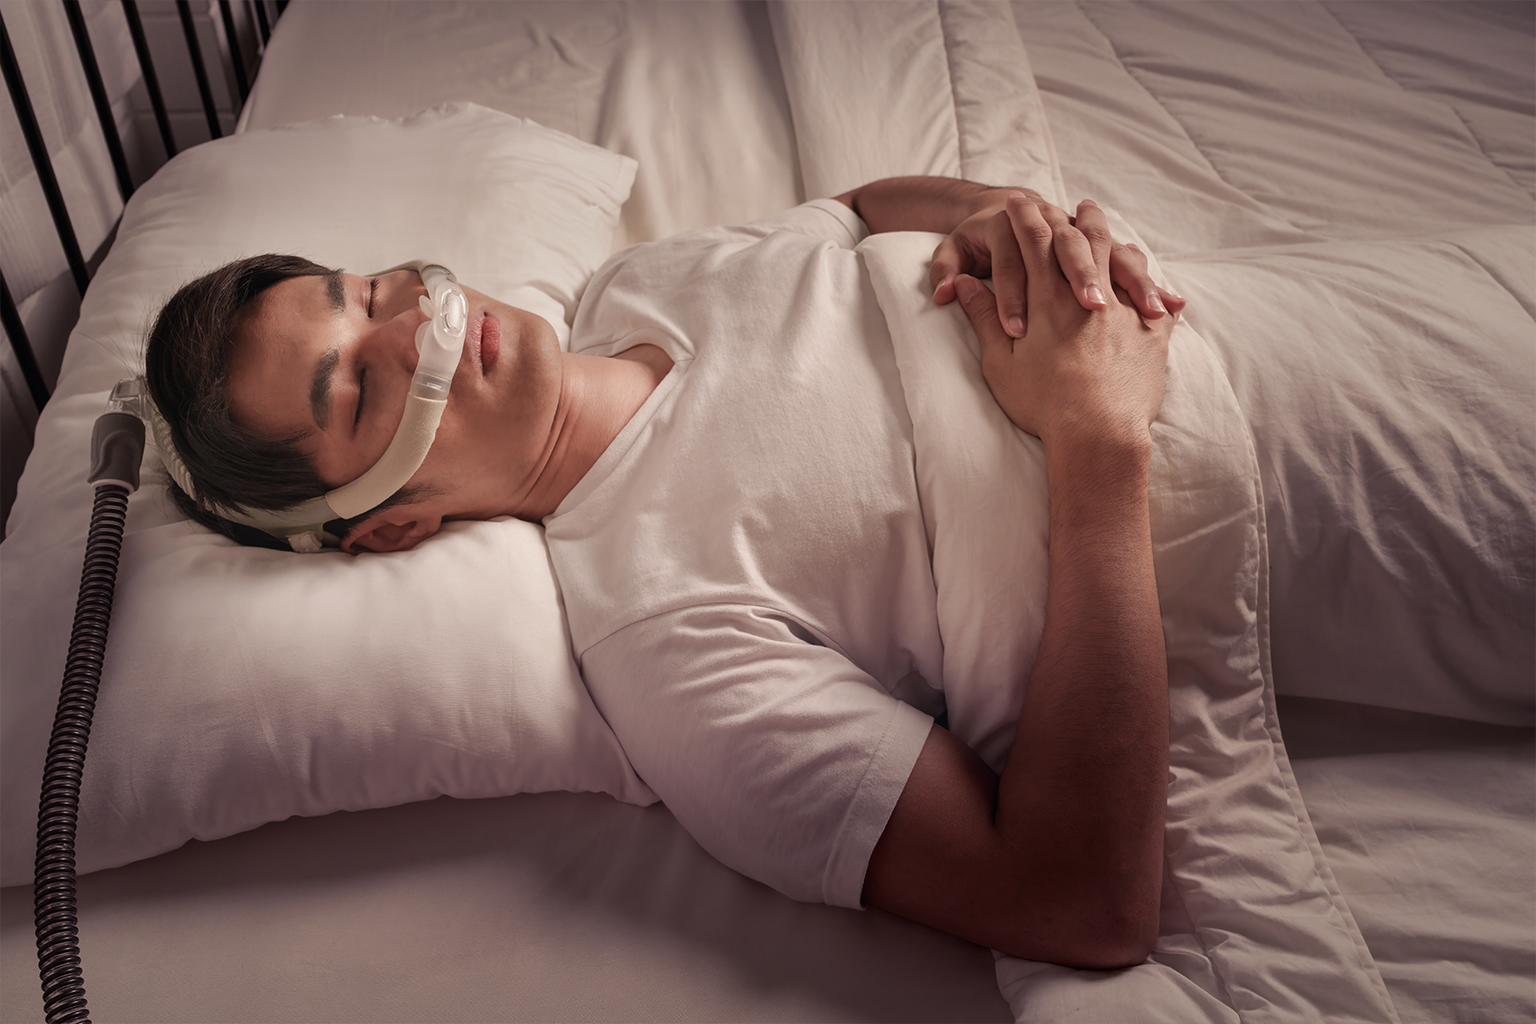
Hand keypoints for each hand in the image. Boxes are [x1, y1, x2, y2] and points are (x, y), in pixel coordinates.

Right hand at [952, 199, 1172, 447]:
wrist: (1098, 437)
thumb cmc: (1043, 404)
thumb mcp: (1001, 364)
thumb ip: (983, 319)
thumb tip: (964, 286)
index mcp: (1048, 300)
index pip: (1034, 243)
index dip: (1025, 218)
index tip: (1018, 201)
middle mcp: (1087, 295)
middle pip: (1082, 241)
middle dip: (1074, 219)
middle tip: (1075, 203)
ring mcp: (1123, 312)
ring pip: (1119, 259)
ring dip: (1110, 237)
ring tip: (1107, 227)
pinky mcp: (1150, 335)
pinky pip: (1152, 297)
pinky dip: (1147, 281)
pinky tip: (1143, 273)